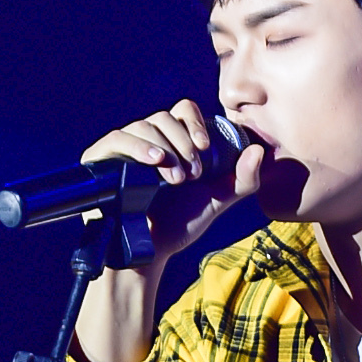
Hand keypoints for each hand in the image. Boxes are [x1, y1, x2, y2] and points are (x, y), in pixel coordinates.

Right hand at [79, 98, 262, 266]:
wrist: (150, 250)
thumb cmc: (180, 225)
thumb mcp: (217, 201)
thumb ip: (243, 179)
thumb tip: (260, 150)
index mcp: (173, 141)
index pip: (183, 111)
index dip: (195, 123)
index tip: (204, 148)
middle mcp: (148, 139)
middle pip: (165, 116)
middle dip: (183, 142)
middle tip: (192, 174)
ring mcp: (124, 147)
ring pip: (144, 125)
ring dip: (165, 148)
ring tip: (174, 178)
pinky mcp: (101, 158)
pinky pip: (118, 138)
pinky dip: (137, 146)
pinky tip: (154, 162)